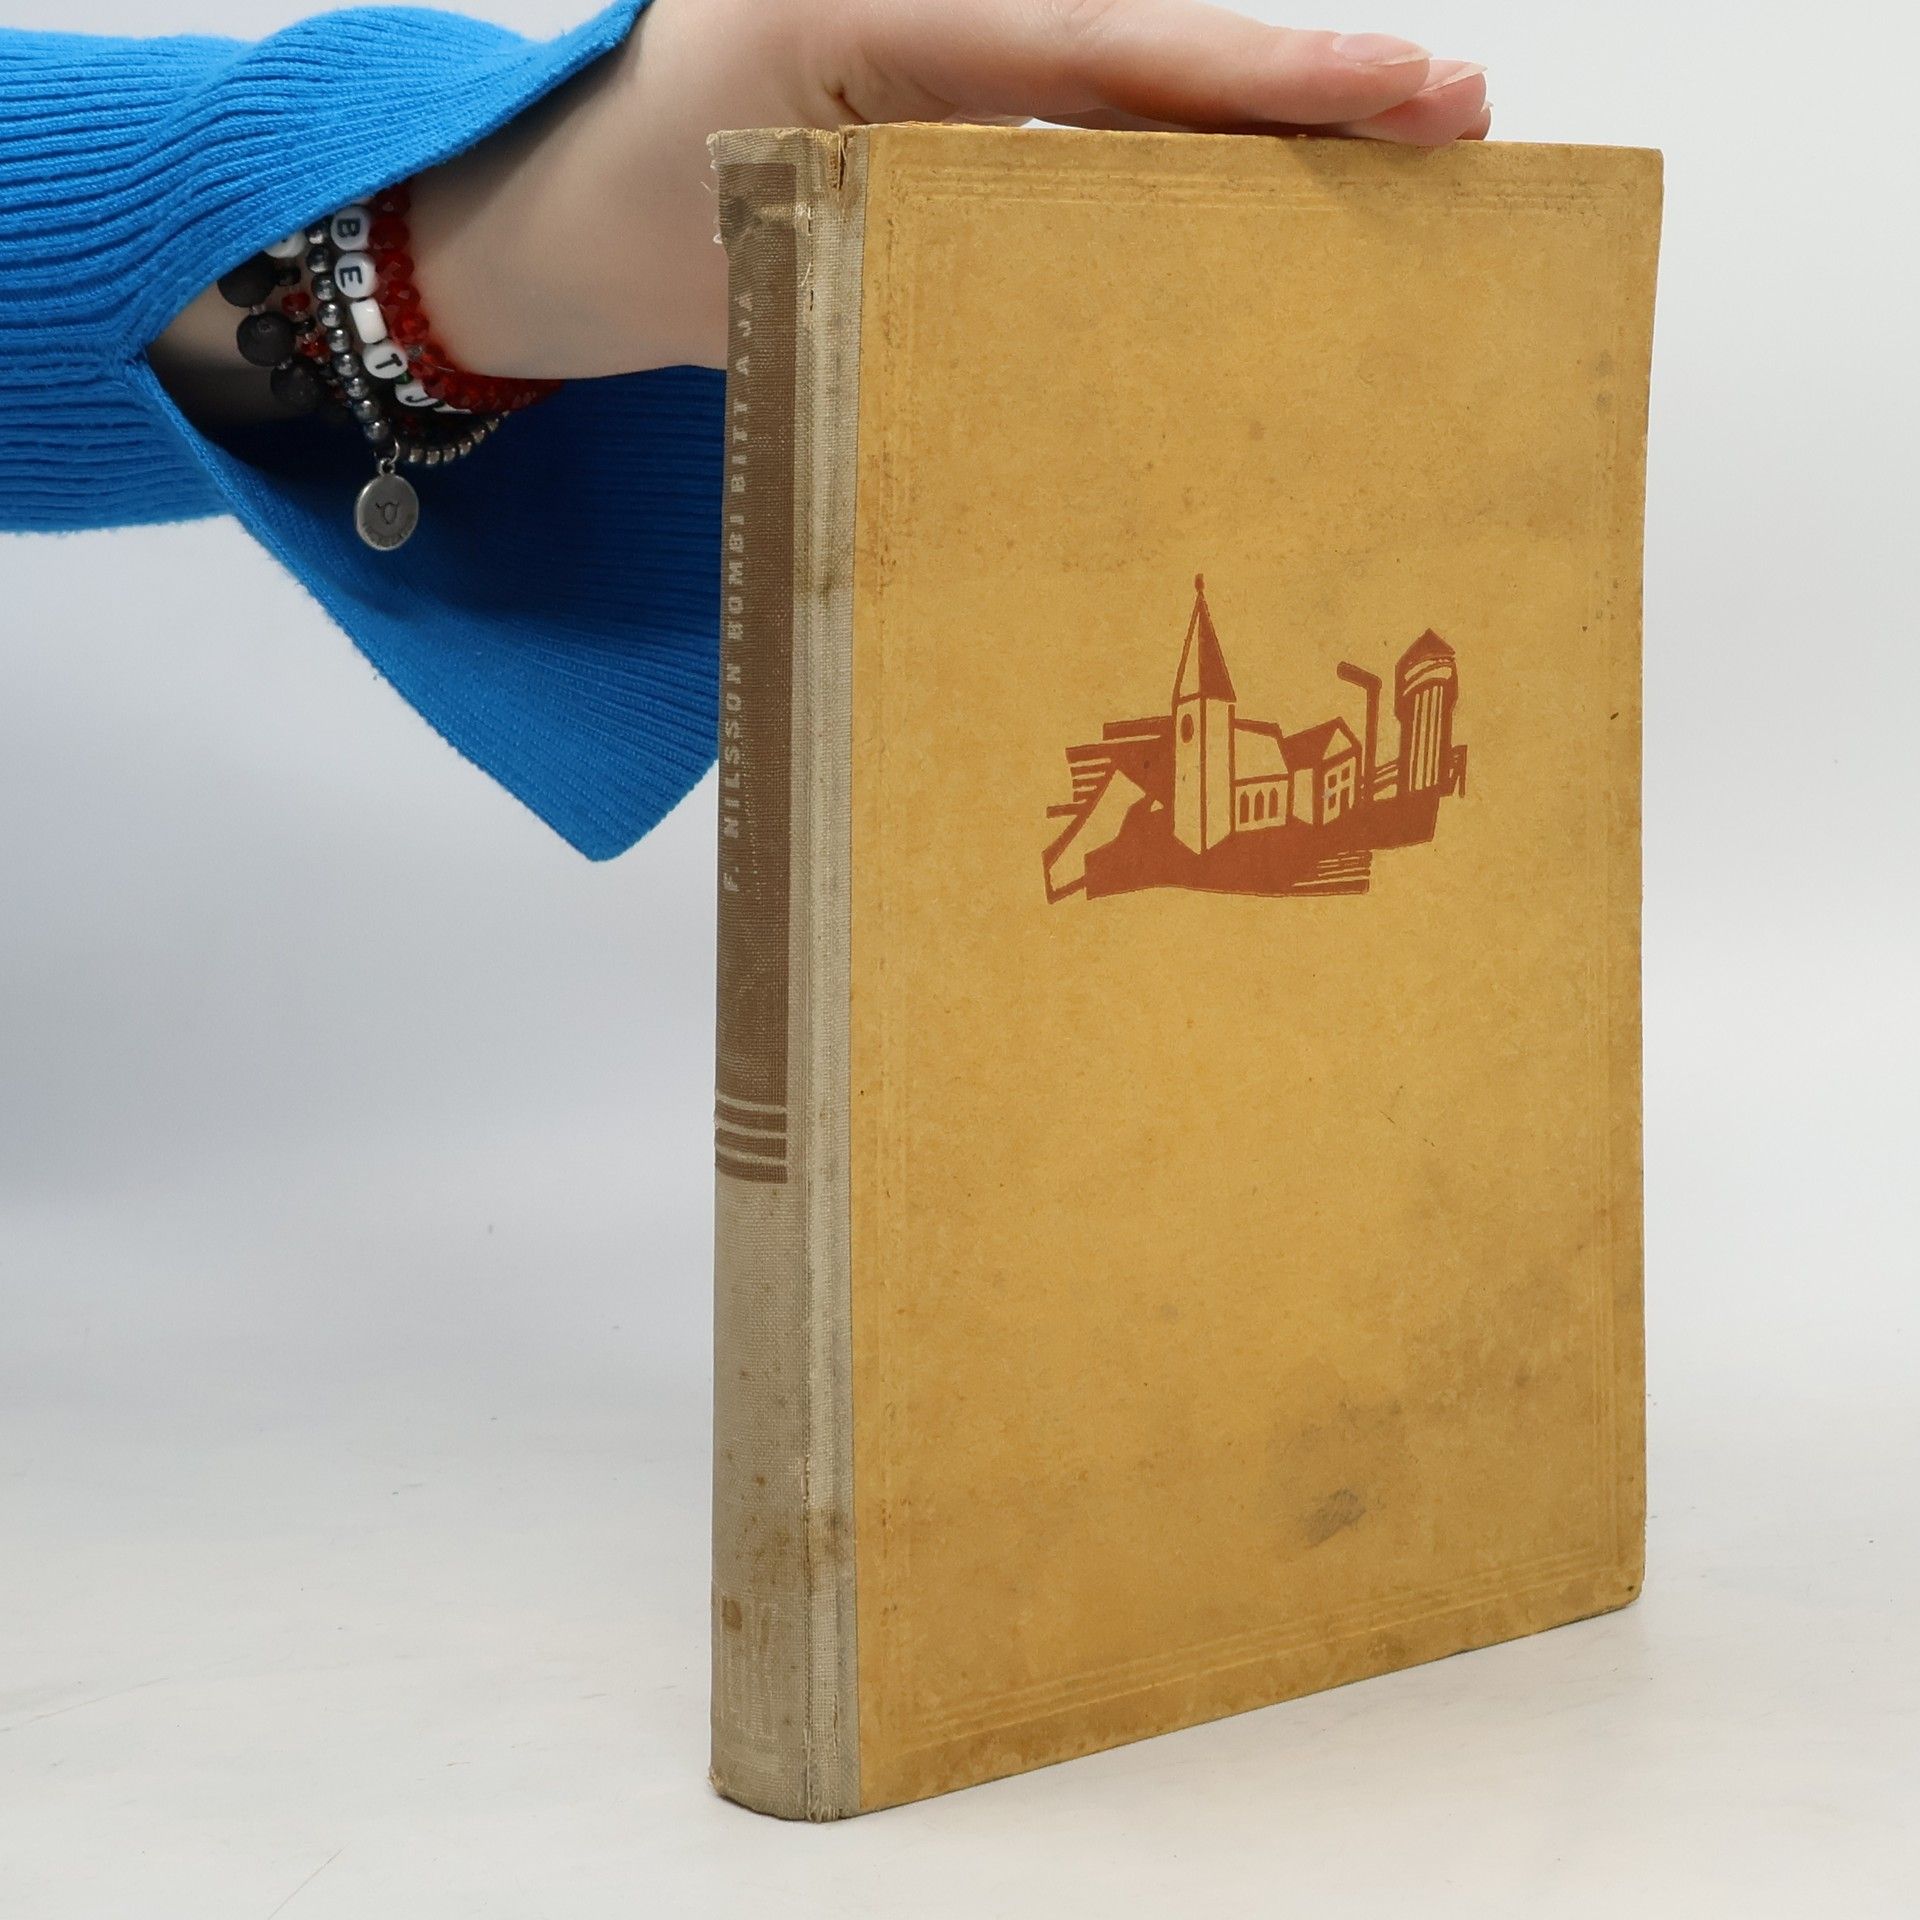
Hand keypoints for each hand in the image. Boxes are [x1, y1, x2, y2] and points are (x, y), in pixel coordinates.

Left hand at [151, 0, 1487, 414]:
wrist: (552, 223)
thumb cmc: (636, 233)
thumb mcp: (777, 241)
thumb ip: (926, 234)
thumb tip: (1099, 272)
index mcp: (878, 8)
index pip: (1103, 44)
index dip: (1260, 76)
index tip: (1398, 90)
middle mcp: (924, 2)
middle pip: (1147, 37)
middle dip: (1303, 78)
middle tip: (1453, 113)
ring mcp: (938, 39)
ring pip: (1129, 70)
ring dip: (1259, 111)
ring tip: (1401, 142)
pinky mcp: (942, 91)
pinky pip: (1078, 112)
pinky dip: (1174, 148)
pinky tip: (1264, 185)